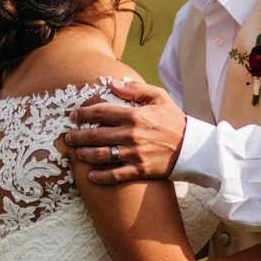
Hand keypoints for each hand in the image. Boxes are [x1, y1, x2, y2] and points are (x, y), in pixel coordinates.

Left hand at [64, 78, 185, 182]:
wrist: (193, 147)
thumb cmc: (174, 120)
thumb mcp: (159, 97)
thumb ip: (135, 89)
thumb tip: (112, 83)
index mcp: (135, 115)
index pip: (101, 113)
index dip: (83, 114)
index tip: (73, 115)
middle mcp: (131, 134)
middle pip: (96, 135)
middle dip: (78, 136)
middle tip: (68, 137)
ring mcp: (135, 154)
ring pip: (101, 155)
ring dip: (85, 154)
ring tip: (77, 153)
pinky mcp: (140, 169)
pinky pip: (115, 175)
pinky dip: (100, 177)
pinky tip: (90, 176)